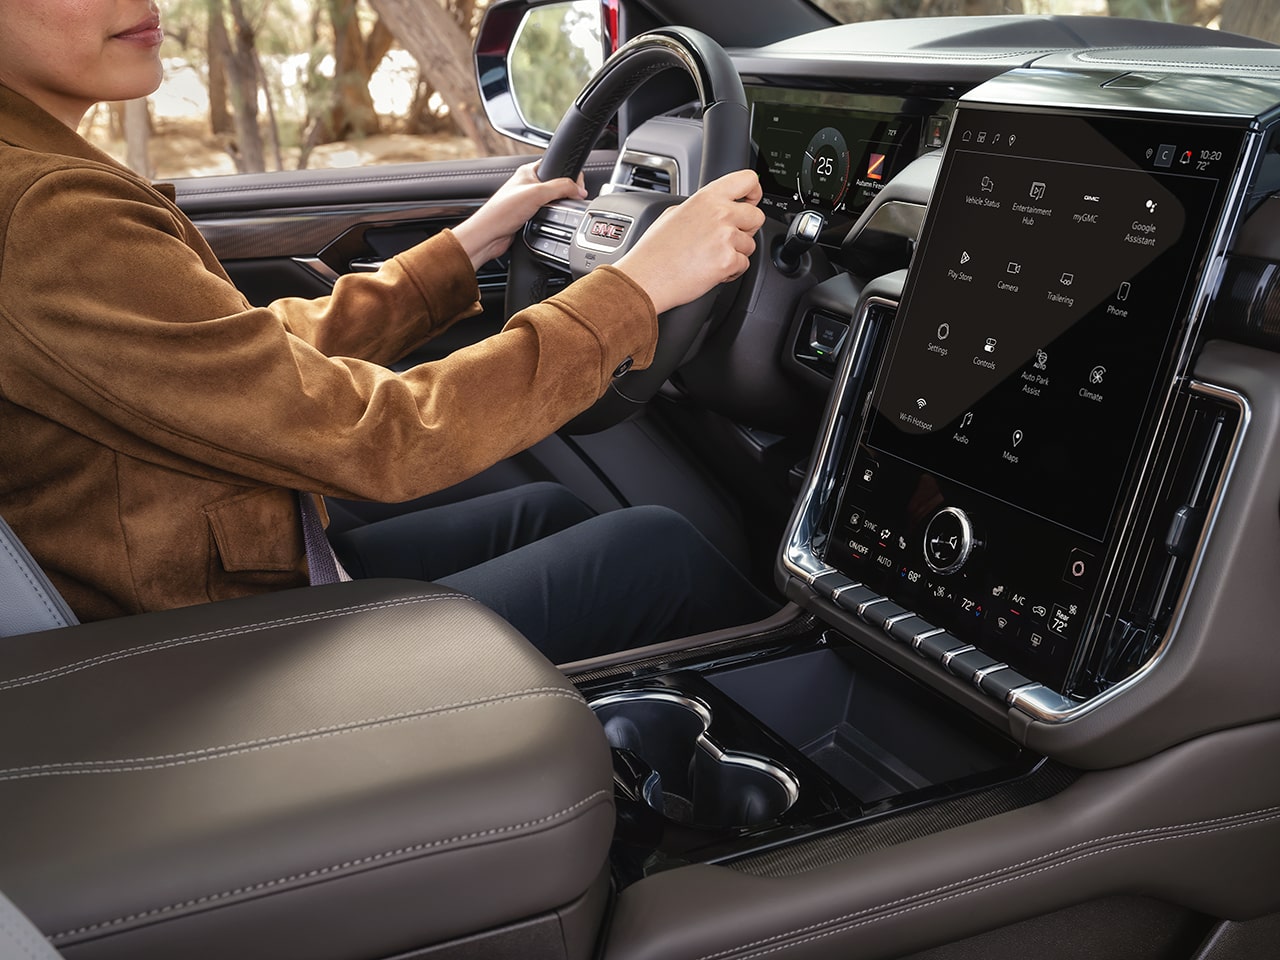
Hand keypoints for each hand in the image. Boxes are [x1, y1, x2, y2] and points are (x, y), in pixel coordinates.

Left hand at [452, 161, 587, 269]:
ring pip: (552, 202)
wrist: (489, 236)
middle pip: (557, 186)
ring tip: (559, 212)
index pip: (556, 166)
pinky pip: (546, 215)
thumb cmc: (502, 211)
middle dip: (566, 193)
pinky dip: (551, 219)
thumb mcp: (537, 193)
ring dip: (558, 208)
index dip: (570, 174)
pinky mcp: (528, 217)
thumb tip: (579, 190)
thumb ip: (562, 188)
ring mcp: (528, 202)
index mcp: (528, 171)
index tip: (578, 186)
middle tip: (571, 201)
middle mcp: (528, 185)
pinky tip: (550, 222)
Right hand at [614, 170, 764, 314]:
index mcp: (707, 198)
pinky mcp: (728, 261)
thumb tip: (714, 208)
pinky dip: (731, 271)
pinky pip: (743, 265)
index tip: (750, 201)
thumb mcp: (674, 213)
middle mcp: (720, 213)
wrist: (646, 278)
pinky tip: (711, 270)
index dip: (754, 192)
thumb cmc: (654, 251)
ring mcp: (726, 237)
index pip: (748, 180)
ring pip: (750, 244)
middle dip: (746, 230)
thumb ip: (701, 207)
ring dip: (736, 253)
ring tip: (711, 257)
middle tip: (726, 239)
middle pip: (757, 216)